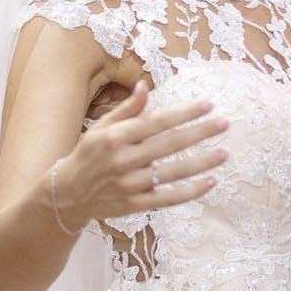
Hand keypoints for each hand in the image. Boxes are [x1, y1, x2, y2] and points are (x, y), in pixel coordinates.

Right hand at [50, 82, 229, 231]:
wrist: (66, 196)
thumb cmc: (87, 155)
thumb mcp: (100, 127)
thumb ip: (126, 109)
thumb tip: (145, 86)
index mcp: (115, 137)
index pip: (157, 122)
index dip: (184, 113)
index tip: (208, 104)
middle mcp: (123, 160)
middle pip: (169, 145)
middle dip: (200, 133)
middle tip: (225, 123)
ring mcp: (130, 185)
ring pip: (173, 172)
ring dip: (202, 163)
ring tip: (225, 153)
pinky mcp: (135, 205)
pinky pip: (168, 198)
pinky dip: (191, 191)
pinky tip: (210, 182)